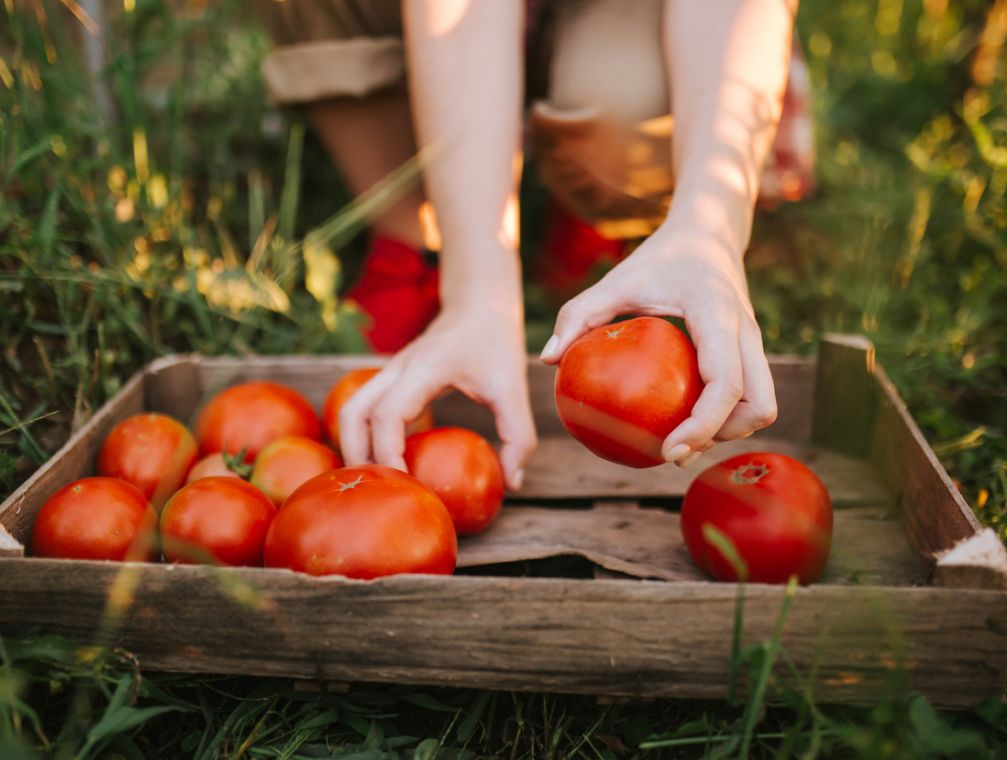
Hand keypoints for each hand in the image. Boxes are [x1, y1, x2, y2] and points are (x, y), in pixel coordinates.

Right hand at [339, 304, 536, 489]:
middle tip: (377, 489)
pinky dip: (363, 435)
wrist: (480, 306)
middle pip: (354, 413)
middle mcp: (399, 368)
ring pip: (350, 409)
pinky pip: (364, 407)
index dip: (388, 452)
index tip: (404, 483)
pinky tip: (382, 460)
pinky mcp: (392, 377)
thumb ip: (517, 435)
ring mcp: (390, 371)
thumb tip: (512, 483)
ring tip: (373, 479)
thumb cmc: (496, 345)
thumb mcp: (513, 388)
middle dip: (357, 454)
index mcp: (424, 369)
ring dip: (352, 445)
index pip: (389, 414)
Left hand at [539, 223, 775, 466]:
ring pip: (761, 405)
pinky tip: (682, 420)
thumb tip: (547, 359)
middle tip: (675, 451)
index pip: (726, 383)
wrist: (709, 231)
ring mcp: (754, 343)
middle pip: (759, 406)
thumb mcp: (616, 280)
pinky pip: (748, 394)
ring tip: (679, 439)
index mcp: (719, 316)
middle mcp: (747, 333)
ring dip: (727, 431)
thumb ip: (580, 314)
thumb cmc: (658, 258)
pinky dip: (724, 415)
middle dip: (722, 438)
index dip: (703, 425)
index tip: (669, 450)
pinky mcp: (750, 350)